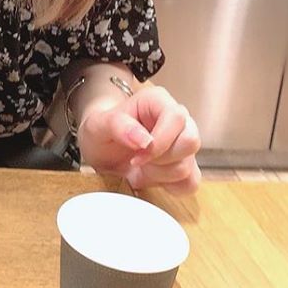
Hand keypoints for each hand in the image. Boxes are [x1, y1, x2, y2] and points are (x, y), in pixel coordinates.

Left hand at [77, 86, 201, 193]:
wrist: (101, 150)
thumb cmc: (102, 132)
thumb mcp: (98, 125)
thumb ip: (118, 126)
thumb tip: (145, 140)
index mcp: (158, 101)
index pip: (176, 118)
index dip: (159, 142)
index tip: (137, 155)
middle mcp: (177, 120)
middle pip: (190, 142)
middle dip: (160, 160)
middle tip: (137, 160)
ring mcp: (184, 144)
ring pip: (189, 166)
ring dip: (160, 175)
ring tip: (140, 167)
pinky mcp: (187, 165)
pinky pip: (190, 183)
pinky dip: (168, 186)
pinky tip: (151, 177)